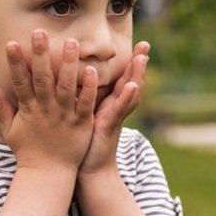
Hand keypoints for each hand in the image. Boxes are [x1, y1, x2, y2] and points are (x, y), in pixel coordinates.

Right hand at [0, 30, 97, 171]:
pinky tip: (92, 71)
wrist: (48, 174)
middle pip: (43, 79)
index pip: (20, 82)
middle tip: (41, 32)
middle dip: (41, 55)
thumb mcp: (10, 130)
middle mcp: (45, 110)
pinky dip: (88, 88)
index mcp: (28, 110)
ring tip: (71, 42)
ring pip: (66, 86)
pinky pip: (85, 103)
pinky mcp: (81, 123)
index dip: (15, 63)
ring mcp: (64, 116)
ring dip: (68, 64)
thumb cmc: (29, 151)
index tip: (11, 43)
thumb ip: (1, 108)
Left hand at [78, 41, 149, 175]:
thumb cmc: (81, 144)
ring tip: (143, 58)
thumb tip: (69, 81)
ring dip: (137, 76)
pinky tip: (132, 86)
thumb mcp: (82, 117)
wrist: (87, 172)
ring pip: (129, 94)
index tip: (135, 43)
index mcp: (108, 104)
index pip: (120, 78)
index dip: (128, 62)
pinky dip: (127, 98)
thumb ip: (80, 99)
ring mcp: (115, 117)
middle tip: (145, 44)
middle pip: (130, 81)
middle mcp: (115, 109)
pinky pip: (119, 110)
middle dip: (138, 63)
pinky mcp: (109, 127)